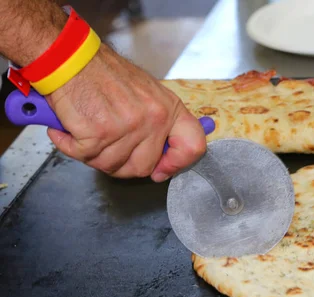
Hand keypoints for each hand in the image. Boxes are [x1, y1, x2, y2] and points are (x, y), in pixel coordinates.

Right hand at [44, 44, 205, 181]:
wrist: (70, 56)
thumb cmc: (104, 73)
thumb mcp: (146, 93)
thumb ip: (158, 124)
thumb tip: (163, 158)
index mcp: (169, 109)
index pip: (193, 146)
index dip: (177, 164)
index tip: (162, 170)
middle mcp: (153, 119)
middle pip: (143, 167)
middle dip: (121, 163)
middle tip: (106, 145)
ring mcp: (127, 127)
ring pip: (111, 166)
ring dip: (93, 154)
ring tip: (87, 130)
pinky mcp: (99, 133)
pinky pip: (84, 156)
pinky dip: (70, 146)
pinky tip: (68, 130)